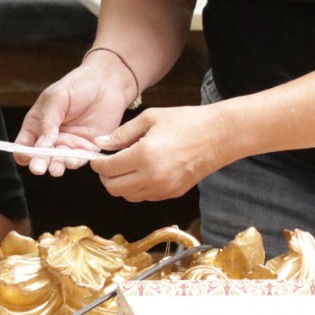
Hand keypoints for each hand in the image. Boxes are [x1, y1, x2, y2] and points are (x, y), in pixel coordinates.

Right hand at [14, 57, 135, 177]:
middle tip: (39, 168)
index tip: (26, 154)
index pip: (24, 144)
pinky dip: (76, 162)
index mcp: (37, 124)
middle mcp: (51, 137)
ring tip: (56, 169)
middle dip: (38, 163)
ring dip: (56, 166)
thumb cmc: (78, 85)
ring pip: (59, 161)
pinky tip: (74, 161)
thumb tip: (42, 143)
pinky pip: (79, 159)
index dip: (22, 152)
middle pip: (40, 156)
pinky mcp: (87, 148)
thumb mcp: (57, 97)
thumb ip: (48, 120)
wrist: (107, 82)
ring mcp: (69, 144)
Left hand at [90, 105, 230, 201]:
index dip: (97, 163)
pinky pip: (144, 197)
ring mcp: (163, 188)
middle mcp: (152, 176)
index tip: (96, 157)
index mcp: (144, 155)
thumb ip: (122, 133)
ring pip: (128, 196)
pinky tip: (141, 172)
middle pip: (114, 188)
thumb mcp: (150, 118)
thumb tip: (100, 143)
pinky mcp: (172, 194)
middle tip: (107, 163)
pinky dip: (136, 188)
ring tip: (124, 167)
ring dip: (120, 184)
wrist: (218, 136)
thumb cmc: (185, 121)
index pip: (108, 168)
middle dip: (105, 177)